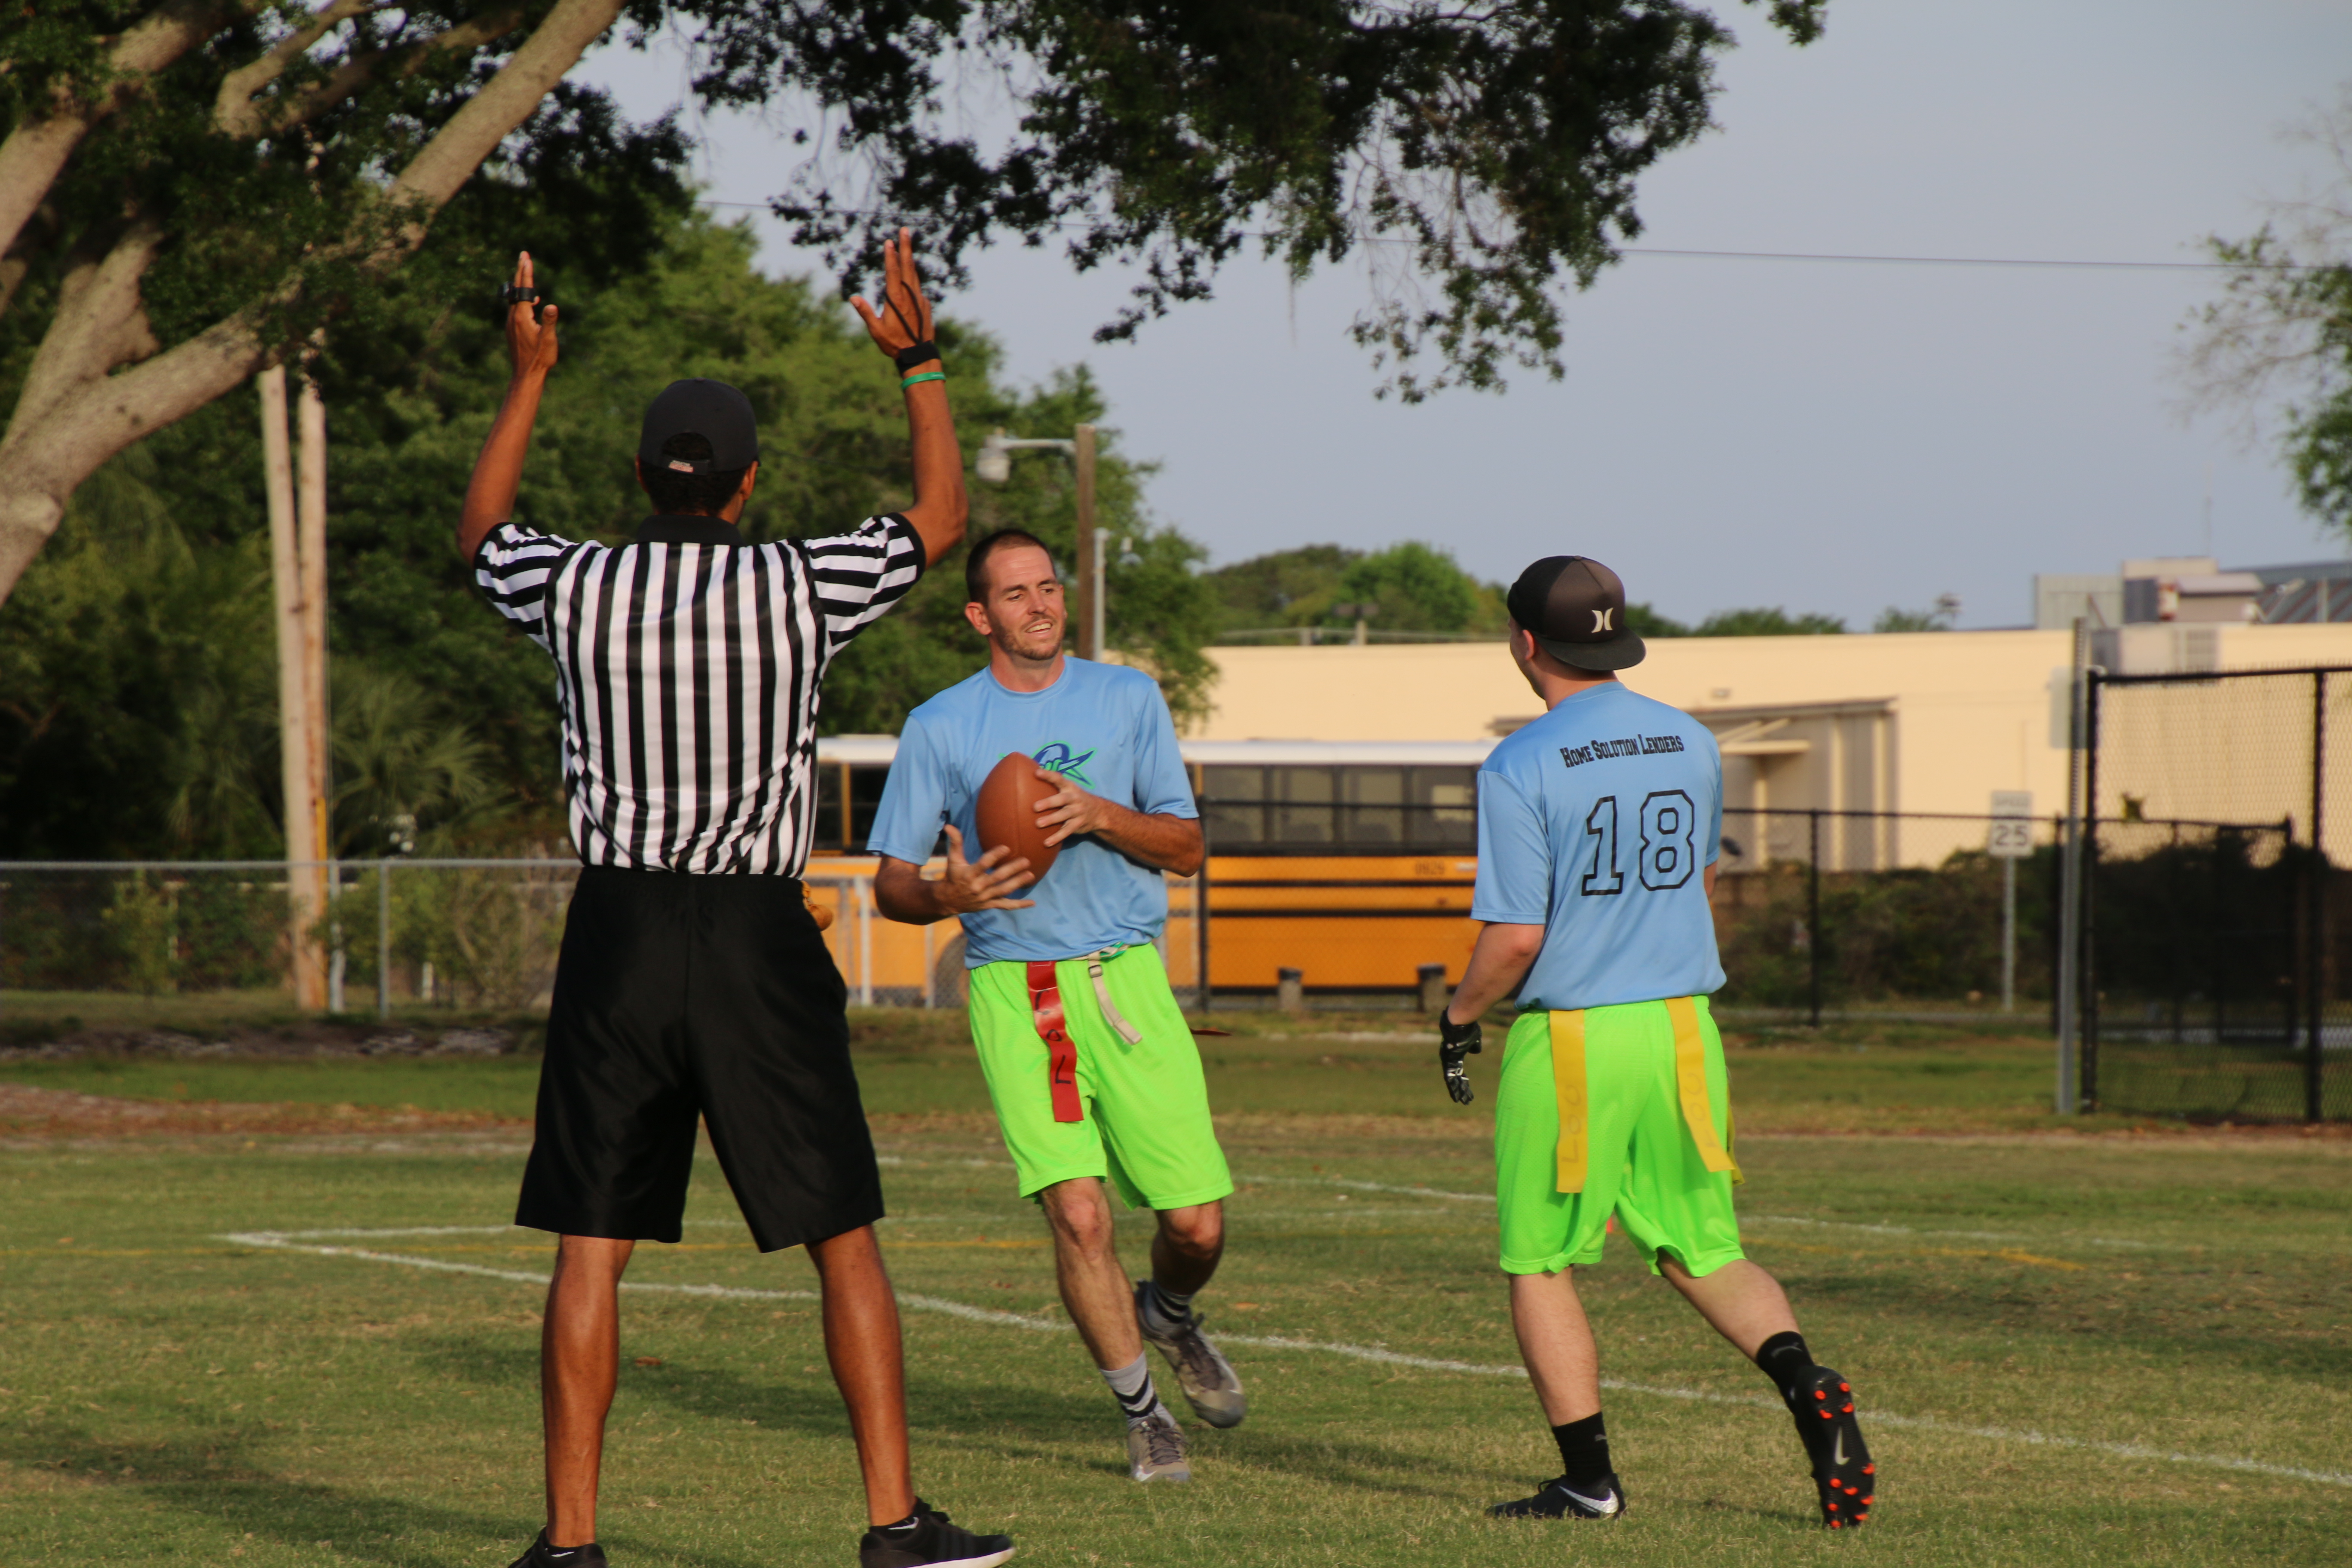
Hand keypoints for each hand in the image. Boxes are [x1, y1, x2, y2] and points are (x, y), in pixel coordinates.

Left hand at [503, 251, 558, 380]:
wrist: (526, 375)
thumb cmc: (540, 359)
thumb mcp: (548, 340)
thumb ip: (549, 321)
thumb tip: (552, 306)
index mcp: (522, 317)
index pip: (524, 289)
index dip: (526, 272)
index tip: (526, 257)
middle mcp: (513, 318)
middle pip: (516, 289)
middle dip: (520, 272)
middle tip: (523, 256)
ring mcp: (511, 324)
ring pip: (514, 298)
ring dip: (520, 284)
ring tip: (525, 273)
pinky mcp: (512, 329)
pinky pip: (515, 308)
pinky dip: (521, 298)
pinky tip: (530, 302)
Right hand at [849, 228, 935, 364]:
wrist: (919, 356)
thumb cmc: (894, 344)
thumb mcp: (876, 331)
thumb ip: (866, 313)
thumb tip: (853, 298)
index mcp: (896, 299)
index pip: (893, 272)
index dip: (891, 256)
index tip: (890, 242)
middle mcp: (910, 296)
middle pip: (908, 266)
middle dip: (906, 247)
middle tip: (906, 230)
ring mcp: (920, 300)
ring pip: (914, 275)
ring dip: (910, 260)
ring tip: (907, 247)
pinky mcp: (925, 305)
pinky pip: (918, 288)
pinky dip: (913, 279)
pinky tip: (910, 278)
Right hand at [932, 824, 1035, 914]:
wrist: (948, 901)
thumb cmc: (953, 876)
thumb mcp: (953, 859)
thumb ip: (955, 842)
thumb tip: (950, 826)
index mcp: (969, 874)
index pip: (983, 864)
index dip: (994, 856)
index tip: (1006, 847)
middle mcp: (977, 887)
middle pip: (997, 878)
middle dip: (1012, 870)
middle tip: (1026, 861)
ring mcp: (984, 897)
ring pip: (1003, 891)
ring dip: (1017, 883)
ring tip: (1031, 875)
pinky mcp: (989, 905)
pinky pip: (1005, 905)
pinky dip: (1019, 905)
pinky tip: (1032, 903)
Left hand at [1031, 767, 1115, 847]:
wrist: (1099, 812)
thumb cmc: (1075, 799)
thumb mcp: (1069, 789)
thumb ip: (1054, 785)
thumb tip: (1030, 776)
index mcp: (1070, 787)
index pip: (1059, 779)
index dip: (1048, 775)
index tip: (1036, 773)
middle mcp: (1075, 798)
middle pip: (1062, 799)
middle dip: (1049, 802)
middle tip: (1035, 807)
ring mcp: (1077, 812)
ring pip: (1064, 815)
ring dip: (1051, 820)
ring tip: (1038, 824)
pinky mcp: (1078, 824)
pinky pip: (1067, 831)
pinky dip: (1057, 837)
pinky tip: (1046, 843)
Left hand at [1438, 1012, 1482, 1105]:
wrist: (1460, 1021)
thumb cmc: (1468, 1028)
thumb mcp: (1475, 1039)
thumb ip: (1475, 1046)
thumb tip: (1475, 1051)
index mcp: (1456, 1055)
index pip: (1459, 1071)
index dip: (1464, 1081)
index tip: (1467, 1088)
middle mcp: (1449, 1060)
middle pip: (1455, 1078)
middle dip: (1461, 1090)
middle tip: (1465, 1100)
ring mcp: (1447, 1061)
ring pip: (1452, 1081)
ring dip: (1457, 1092)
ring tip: (1462, 1102)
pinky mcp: (1447, 1061)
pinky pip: (1449, 1078)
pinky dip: (1453, 1088)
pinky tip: (1456, 1096)